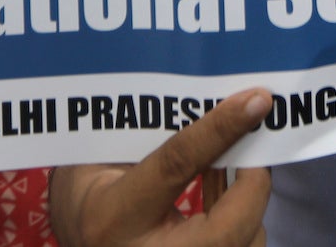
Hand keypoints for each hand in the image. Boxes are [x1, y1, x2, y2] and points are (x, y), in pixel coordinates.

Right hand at [52, 90, 272, 246]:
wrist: (77, 238)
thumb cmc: (89, 192)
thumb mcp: (105, 158)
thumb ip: (159, 137)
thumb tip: (223, 104)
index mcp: (113, 216)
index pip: (176, 165)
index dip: (220, 130)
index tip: (256, 102)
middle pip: (224, 233)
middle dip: (254, 185)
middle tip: (258, 146)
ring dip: (251, 205)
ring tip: (240, 165)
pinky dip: (244, 222)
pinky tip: (228, 191)